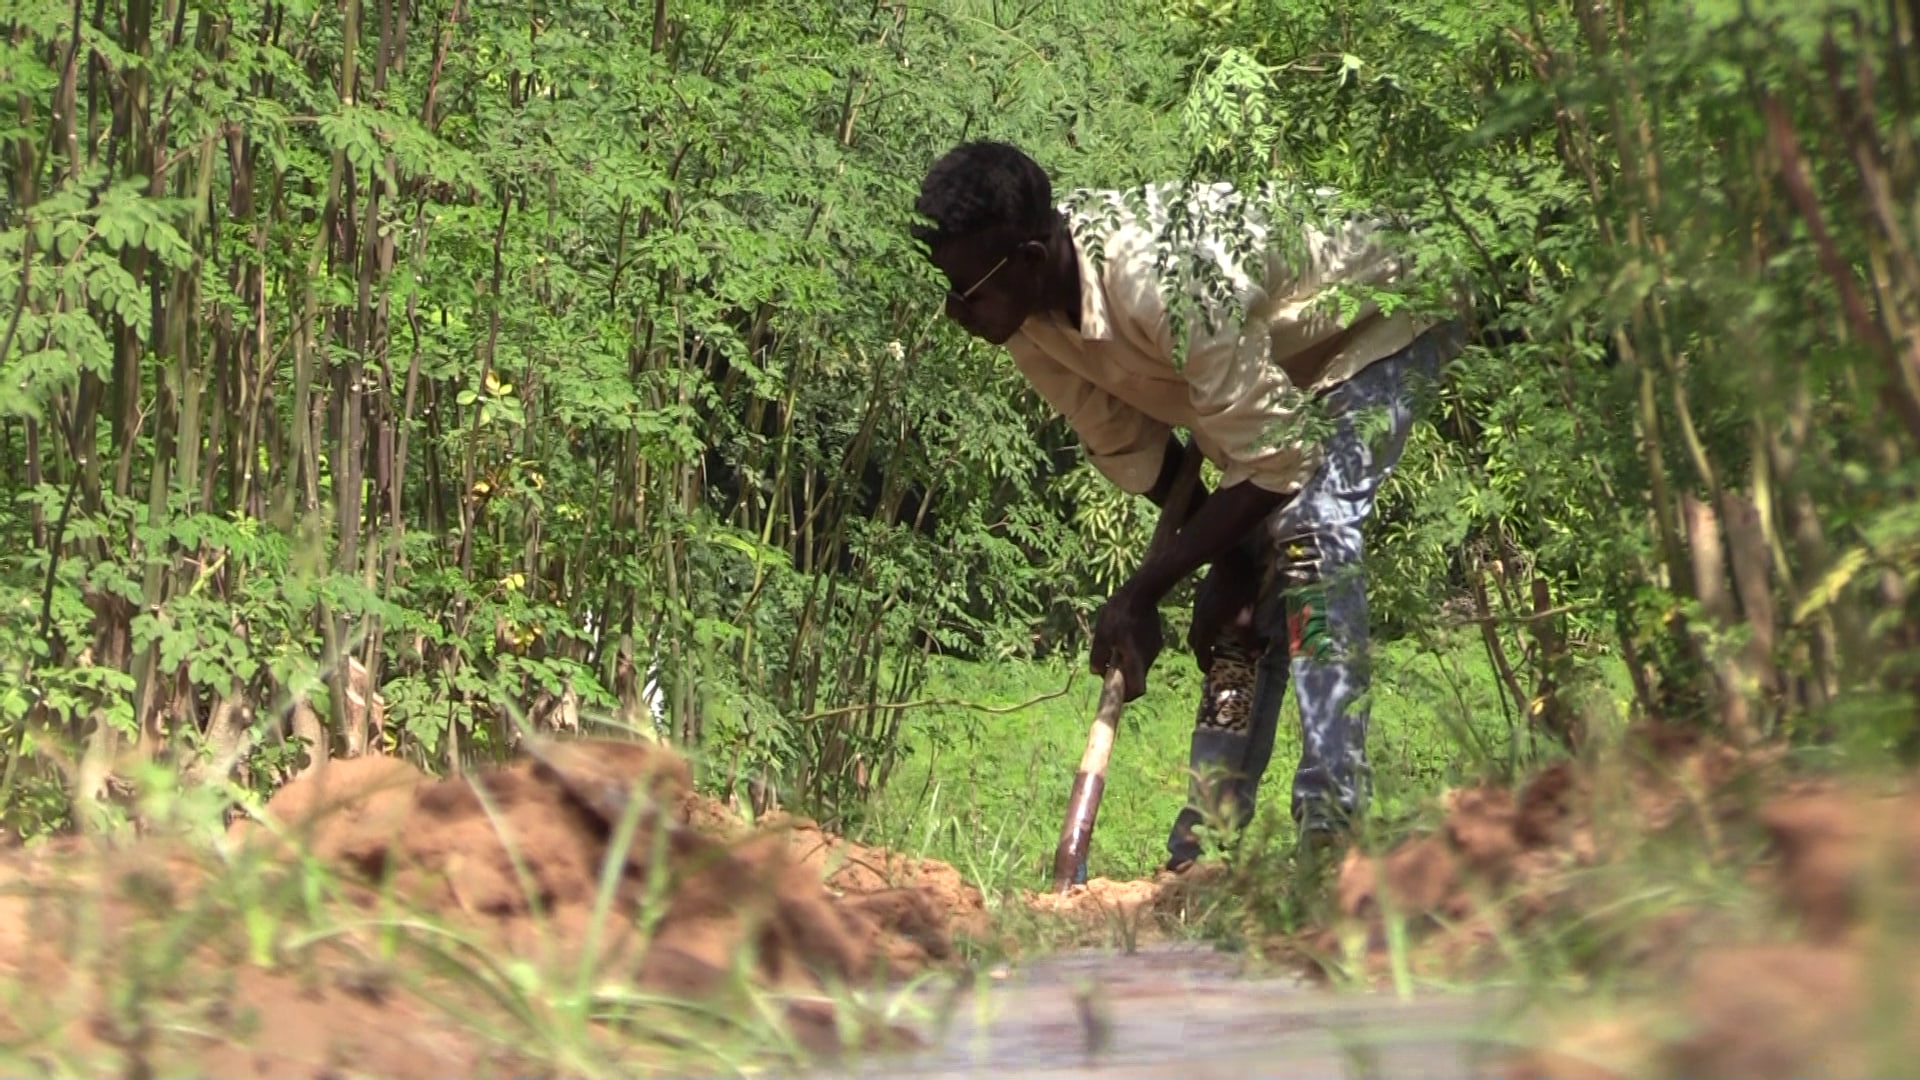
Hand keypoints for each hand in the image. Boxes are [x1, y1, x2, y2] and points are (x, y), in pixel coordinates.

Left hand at [1089, 585, 1163, 701]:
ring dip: (1127, 663)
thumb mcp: (1102, 633)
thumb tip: (1097, 672)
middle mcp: (1148, 657)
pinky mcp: (1157, 641)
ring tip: (1115, 646)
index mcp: (1134, 658)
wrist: (1142, 592)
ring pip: (1139, 665)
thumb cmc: (1118, 612)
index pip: (1136, 689)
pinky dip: (1134, 653)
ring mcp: (1154, 649)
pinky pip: (1144, 654)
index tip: (1116, 695)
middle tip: (1108, 666)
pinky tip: (1125, 636)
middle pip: (1137, 678)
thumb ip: (1098, 656)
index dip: (1126, 696)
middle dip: (1123, 678)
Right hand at [1189, 546, 1260, 672]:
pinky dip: (1206, 619)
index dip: (1205, 663)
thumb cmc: (1238, 590)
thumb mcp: (1246, 616)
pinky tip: (1218, 614)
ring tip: (1216, 636)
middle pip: (1194, 640)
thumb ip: (1249, 638)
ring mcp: (1197, 603)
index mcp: (1206, 626)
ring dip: (1204, 633)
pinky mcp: (1200, 592)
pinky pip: (1199, 612)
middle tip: (1211, 655)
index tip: (1209, 671)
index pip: (1201, 651)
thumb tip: (1254, 657)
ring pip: (1196, 625)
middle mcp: (1197, 617)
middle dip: (1201, 650)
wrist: (1229, 561)